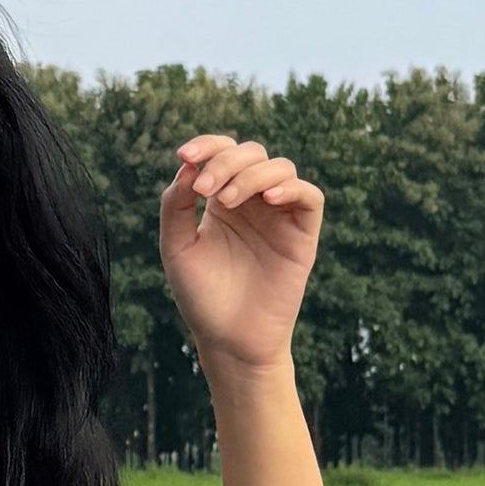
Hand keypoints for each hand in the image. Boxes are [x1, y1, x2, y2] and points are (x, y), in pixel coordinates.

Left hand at [159, 134, 321, 376]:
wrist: (229, 340)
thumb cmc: (201, 297)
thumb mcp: (177, 247)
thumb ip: (176, 206)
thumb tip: (187, 167)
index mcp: (222, 200)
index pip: (222, 152)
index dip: (207, 145)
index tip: (184, 156)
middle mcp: (253, 202)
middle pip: (251, 153)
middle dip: (225, 162)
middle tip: (205, 189)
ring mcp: (279, 216)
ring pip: (279, 167)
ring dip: (251, 174)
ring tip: (227, 202)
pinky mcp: (302, 235)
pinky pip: (309, 197)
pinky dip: (291, 188)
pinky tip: (267, 199)